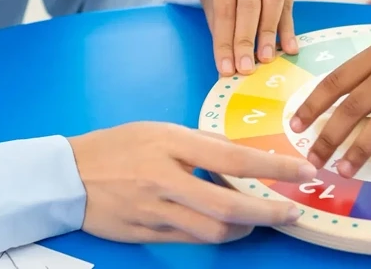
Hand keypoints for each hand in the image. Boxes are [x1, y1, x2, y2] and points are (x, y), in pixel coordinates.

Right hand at [70, 122, 315, 243]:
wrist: (67, 174)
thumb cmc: (118, 145)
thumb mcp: (160, 130)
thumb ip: (200, 144)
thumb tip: (240, 156)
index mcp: (171, 143)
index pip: (233, 156)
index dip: (273, 167)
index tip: (302, 171)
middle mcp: (164, 178)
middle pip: (228, 203)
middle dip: (268, 211)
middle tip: (293, 212)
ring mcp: (154, 210)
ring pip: (212, 229)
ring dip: (243, 227)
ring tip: (259, 218)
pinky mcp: (145, 234)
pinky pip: (191, 239)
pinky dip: (215, 234)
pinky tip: (228, 226)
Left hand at [200, 0, 297, 75]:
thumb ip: (220, 27)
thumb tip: (229, 67)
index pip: (224, 3)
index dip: (226, 38)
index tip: (227, 68)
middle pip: (249, 0)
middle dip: (247, 37)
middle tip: (247, 66)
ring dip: (269, 32)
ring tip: (266, 57)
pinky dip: (288, 26)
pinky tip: (288, 47)